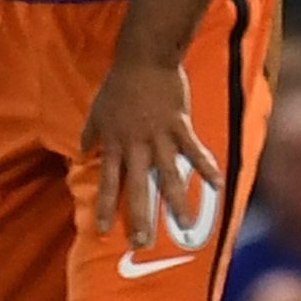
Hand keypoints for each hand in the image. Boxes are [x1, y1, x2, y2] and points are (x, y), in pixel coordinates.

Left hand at [83, 57, 220, 257]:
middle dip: (140, 216)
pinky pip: (195, 150)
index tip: (101, 230)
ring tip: (184, 224)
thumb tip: (82, 150)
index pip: (107, 182)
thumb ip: (91, 133)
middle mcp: (136, 145)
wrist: (144, 59)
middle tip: (142, 242)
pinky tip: (218, 184)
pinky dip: (206, 167)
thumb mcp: (97, 109)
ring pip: (168, 175)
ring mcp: (160, 137)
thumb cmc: (118, 84)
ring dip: (176, 201)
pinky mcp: (180, 126)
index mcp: (115, 143)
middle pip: (138, 187)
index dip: (104, 206)